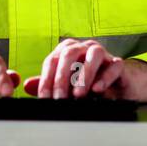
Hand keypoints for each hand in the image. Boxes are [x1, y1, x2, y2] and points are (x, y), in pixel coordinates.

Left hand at [22, 39, 146, 101]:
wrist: (117, 87)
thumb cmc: (88, 83)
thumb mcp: (66, 85)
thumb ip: (49, 84)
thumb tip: (27, 86)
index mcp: (68, 50)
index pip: (52, 60)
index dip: (47, 79)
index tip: (45, 97)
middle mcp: (84, 47)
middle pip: (70, 53)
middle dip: (62, 77)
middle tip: (59, 98)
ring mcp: (103, 53)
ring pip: (93, 55)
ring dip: (84, 74)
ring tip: (78, 95)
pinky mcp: (118, 64)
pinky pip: (114, 66)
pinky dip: (104, 78)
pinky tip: (97, 89)